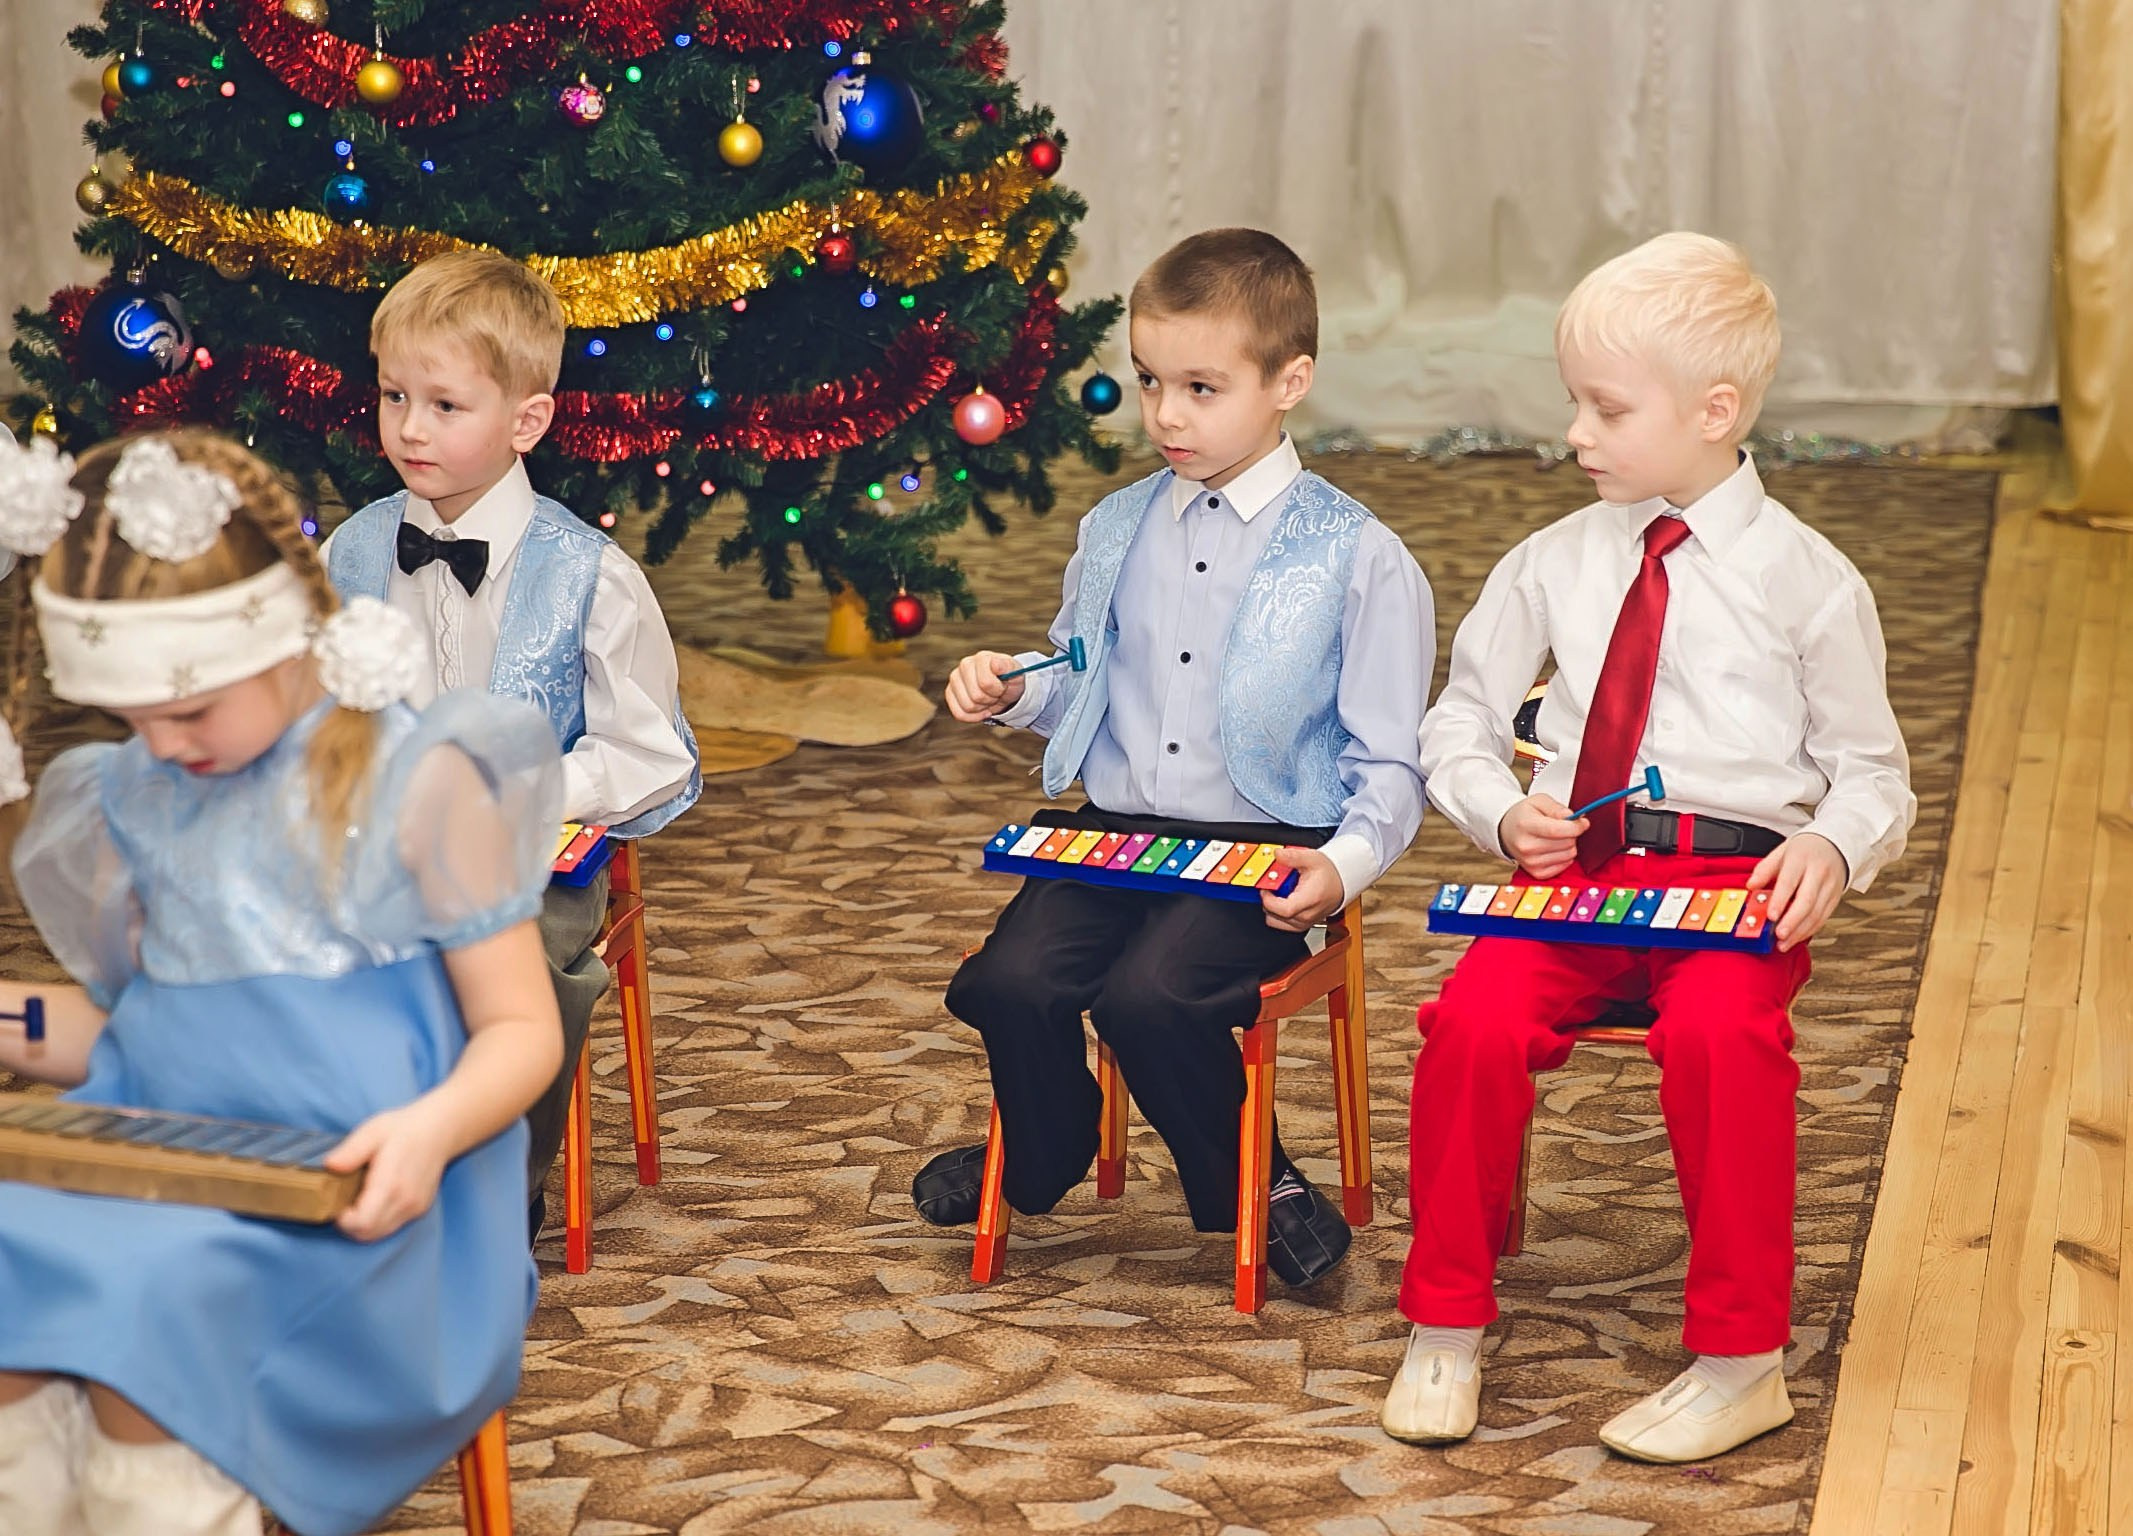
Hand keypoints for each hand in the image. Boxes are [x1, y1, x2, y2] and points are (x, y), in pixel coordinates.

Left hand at [325, 1101, 454, 1242]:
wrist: (441, 1129)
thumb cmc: (404, 1128)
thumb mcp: (373, 1131)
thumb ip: (351, 1151)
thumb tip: (330, 1165)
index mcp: (391, 1184)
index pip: (362, 1222)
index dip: (343, 1221)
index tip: (336, 1204)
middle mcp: (405, 1201)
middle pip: (368, 1233)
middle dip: (349, 1225)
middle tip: (342, 1203)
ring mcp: (414, 1207)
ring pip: (379, 1233)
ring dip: (362, 1225)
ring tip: (357, 1201)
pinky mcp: (419, 1208)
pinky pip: (391, 1225)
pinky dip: (377, 1221)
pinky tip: (373, 1200)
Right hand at [944, 651, 1027, 723]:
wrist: (1005, 688)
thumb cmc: (1009, 679)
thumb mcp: (1015, 673)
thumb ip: (1007, 666)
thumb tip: (995, 663)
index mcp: (981, 658)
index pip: (986, 683)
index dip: (998, 690)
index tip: (1003, 686)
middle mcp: (965, 665)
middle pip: (976, 696)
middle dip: (990, 700)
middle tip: (996, 693)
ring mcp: (955, 679)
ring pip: (967, 706)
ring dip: (982, 708)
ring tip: (988, 699)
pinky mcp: (950, 693)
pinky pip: (959, 714)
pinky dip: (973, 717)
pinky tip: (981, 710)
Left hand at [1260, 846, 1345, 932]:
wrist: (1340, 884)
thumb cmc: (1329, 874)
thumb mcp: (1312, 859)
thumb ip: (1292, 856)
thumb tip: (1277, 854)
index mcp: (1309, 900)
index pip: (1283, 909)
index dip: (1269, 899)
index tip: (1266, 887)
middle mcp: (1306, 916)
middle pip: (1274, 915)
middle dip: (1269, 899)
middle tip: (1275, 885)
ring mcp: (1303, 923)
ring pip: (1275, 921)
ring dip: (1272, 906)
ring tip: (1281, 892)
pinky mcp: (1300, 926)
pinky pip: (1280, 923)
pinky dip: (1277, 912)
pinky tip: (1284, 899)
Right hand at [1498, 794, 1586, 879]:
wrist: (1507, 831)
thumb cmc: (1524, 815)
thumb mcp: (1538, 801)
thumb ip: (1557, 807)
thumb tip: (1573, 817)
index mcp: (1525, 825)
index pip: (1557, 830)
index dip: (1576, 826)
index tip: (1583, 822)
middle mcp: (1526, 846)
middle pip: (1567, 843)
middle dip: (1571, 833)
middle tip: (1562, 827)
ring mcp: (1531, 862)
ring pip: (1569, 855)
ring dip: (1568, 845)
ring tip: (1556, 838)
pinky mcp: (1537, 873)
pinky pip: (1565, 866)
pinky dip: (1564, 856)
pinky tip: (1554, 849)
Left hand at [1747, 832, 1847, 951]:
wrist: (1835, 844)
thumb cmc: (1804, 849)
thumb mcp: (1781, 851)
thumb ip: (1765, 869)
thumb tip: (1751, 885)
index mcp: (1801, 859)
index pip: (1789, 882)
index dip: (1780, 900)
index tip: (1771, 916)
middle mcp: (1818, 873)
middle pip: (1806, 901)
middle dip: (1792, 921)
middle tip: (1779, 935)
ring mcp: (1829, 886)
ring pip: (1817, 913)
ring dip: (1800, 931)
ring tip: (1784, 943)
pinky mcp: (1835, 898)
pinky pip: (1823, 917)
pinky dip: (1810, 930)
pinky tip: (1797, 937)